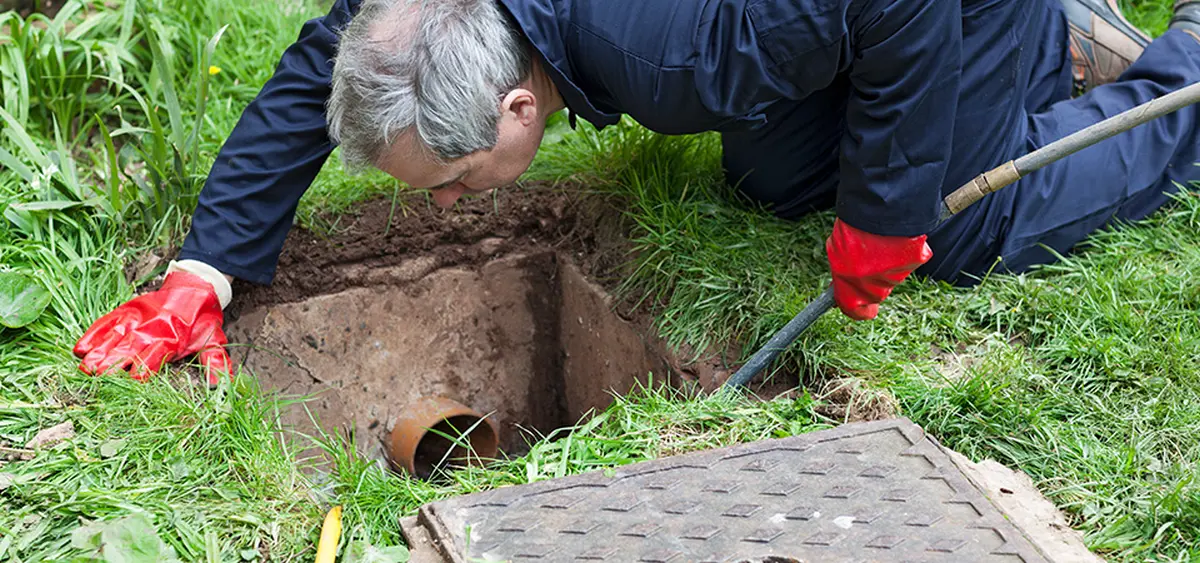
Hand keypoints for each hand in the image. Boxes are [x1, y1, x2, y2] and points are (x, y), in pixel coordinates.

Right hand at [73, 271, 231, 384]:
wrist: (195, 286)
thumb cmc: (202, 319)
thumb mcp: (213, 340)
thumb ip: (215, 362)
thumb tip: (219, 386)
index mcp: (173, 339)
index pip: (155, 357)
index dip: (145, 368)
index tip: (133, 380)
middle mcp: (151, 329)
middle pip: (130, 348)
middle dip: (113, 362)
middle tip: (97, 376)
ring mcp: (136, 319)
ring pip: (115, 337)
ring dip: (99, 352)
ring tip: (85, 367)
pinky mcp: (126, 310)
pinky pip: (107, 322)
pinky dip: (93, 334)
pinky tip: (80, 348)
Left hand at [825, 218, 932, 320]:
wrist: (879, 205)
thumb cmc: (853, 227)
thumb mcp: (836, 252)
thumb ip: (842, 272)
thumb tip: (843, 281)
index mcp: (851, 290)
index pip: (855, 311)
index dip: (853, 305)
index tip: (851, 299)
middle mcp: (876, 289)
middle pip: (873, 293)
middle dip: (868, 280)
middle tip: (863, 257)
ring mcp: (898, 276)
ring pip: (891, 276)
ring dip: (885, 263)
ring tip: (877, 239)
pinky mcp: (918, 260)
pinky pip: (907, 259)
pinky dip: (902, 250)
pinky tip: (894, 235)